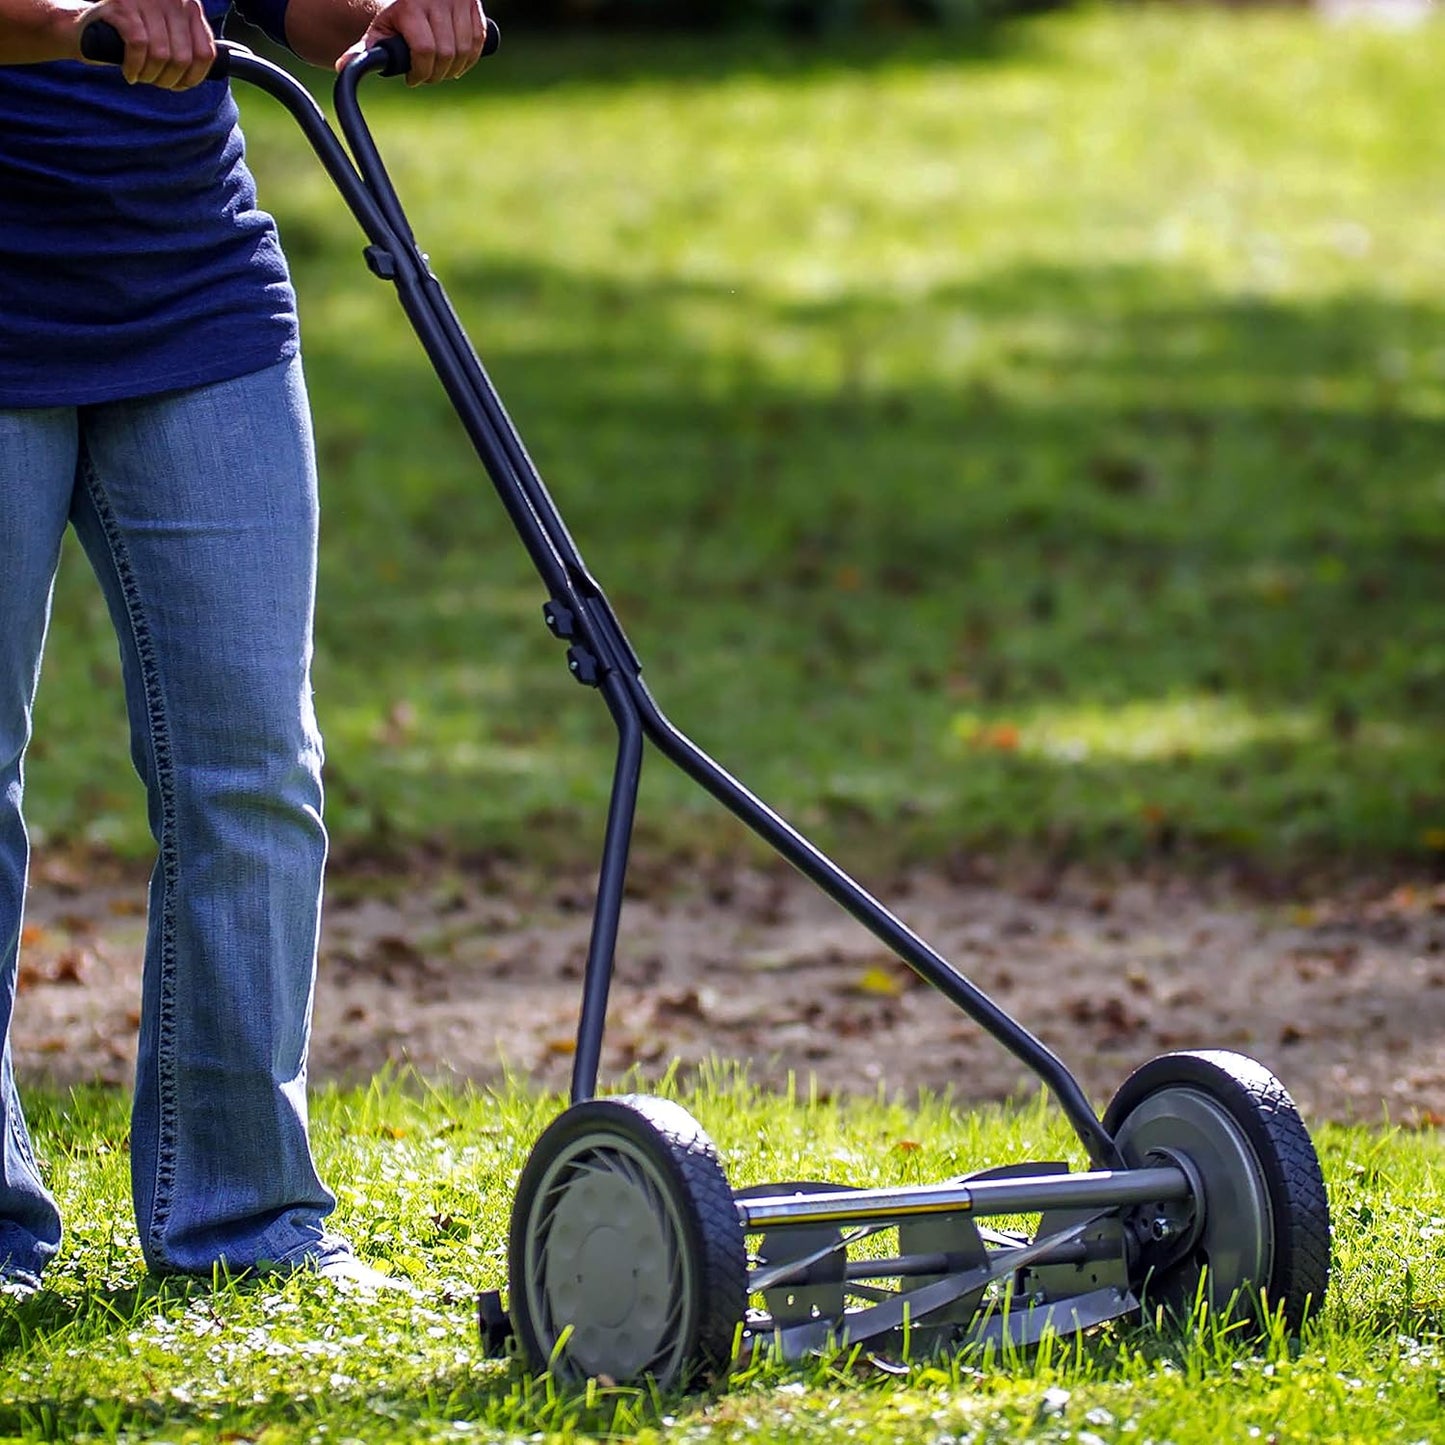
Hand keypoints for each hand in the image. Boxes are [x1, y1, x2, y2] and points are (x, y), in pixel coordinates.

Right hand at [75, 0, 215, 87]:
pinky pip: (138, 46)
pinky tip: (129, 73)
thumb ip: (190, 50)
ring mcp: (145, 0)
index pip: (206, 53)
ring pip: (162, 54)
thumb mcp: (168, 40)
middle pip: (183, 57)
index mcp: (188, 7)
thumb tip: (206, 75)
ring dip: (150, 76)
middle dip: (169, 80)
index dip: (194, 78)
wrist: (86, 26)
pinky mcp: (122, 5)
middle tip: (154, 82)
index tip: (179, 84)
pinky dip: (134, 67)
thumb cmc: (132, 37)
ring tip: (141, 77)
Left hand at [335, 0, 486, 85]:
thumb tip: (343, 67)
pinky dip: (470, 58)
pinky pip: (479, 41)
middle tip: (427, 76)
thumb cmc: (397, 13)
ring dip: (454, 69)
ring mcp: (458, 1)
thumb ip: (366, 49)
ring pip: (465, 50)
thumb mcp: (381, 27)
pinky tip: (457, 62)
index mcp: (412, 6)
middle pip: (446, 53)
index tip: (413, 80)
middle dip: (437, 73)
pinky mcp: (473, 4)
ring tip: (441, 70)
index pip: (425, 49)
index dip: (421, 72)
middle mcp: (438, 0)